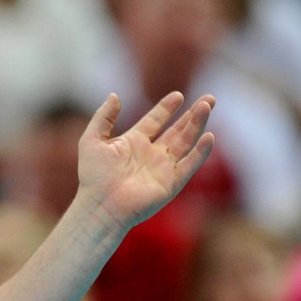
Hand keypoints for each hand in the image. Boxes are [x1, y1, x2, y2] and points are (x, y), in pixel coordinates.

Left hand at [76, 92, 214, 231]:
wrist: (101, 205)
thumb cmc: (93, 176)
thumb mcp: (92, 139)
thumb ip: (103, 116)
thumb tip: (114, 95)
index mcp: (134, 142)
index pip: (155, 120)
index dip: (166, 108)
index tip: (177, 95)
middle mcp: (151, 154)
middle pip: (177, 130)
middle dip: (192, 114)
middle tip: (208, 98)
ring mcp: (163, 168)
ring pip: (186, 142)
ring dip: (197, 124)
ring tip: (206, 106)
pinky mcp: (171, 183)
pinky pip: (189, 165)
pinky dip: (200, 152)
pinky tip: (209, 136)